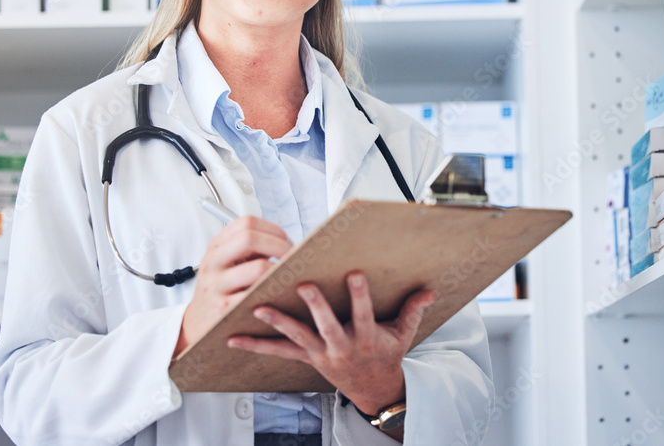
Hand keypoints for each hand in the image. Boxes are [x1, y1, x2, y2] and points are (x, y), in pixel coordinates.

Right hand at [173, 216, 292, 357]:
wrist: (198, 323)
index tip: (285, 241)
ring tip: (288, 276)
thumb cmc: (220, 291)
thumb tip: (286, 242)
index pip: (246, 223)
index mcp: (216, 247)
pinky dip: (274, 291)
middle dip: (279, 245)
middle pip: (250, 238)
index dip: (273, 229)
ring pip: (259, 267)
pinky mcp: (225, 308)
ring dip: (281, 270)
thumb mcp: (225, 263)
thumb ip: (249, 250)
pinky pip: (257, 294)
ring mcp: (217, 285)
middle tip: (293, 257)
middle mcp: (213, 262)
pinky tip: (279, 293)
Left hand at [227, 271, 435, 414]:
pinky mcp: (306, 358)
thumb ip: (413, 310)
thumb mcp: (404, 335)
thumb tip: (428, 291)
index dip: (360, 295)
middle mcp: (341, 346)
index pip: (363, 314)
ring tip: (258, 309)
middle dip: (316, 306)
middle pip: (327, 325)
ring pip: (297, 337)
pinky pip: (278, 352)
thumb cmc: (386, 355)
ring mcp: (321, 353)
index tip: (355, 274)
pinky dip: (256, 346)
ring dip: (277, 323)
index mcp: (366, 337)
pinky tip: (235, 339)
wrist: (374, 390)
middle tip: (304, 286)